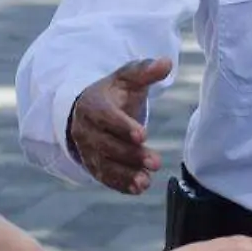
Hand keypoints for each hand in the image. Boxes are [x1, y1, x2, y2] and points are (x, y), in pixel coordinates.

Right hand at [67, 59, 168, 193]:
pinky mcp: (93, 165)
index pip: (105, 117)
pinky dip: (121, 184)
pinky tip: (139, 188)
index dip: (122, 126)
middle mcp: (84, 129)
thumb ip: (145, 71)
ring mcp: (87, 150)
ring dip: (125, 175)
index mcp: (92, 105)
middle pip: (106, 145)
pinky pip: (105, 177)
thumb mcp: (127, 78)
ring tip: (146, 181)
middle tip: (156, 161)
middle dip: (130, 155)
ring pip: (104, 165)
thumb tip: (166, 62)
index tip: (143, 135)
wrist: (92, 111)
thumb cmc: (114, 92)